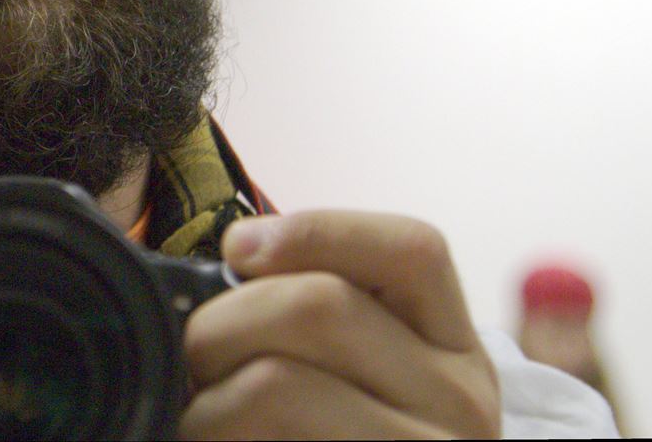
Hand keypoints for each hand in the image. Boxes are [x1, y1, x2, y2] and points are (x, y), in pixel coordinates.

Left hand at [180, 211, 500, 438]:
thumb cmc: (341, 437)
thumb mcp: (362, 382)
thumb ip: (313, 323)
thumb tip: (227, 260)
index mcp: (455, 354)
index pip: (412, 251)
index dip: (316, 231)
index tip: (236, 248)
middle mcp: (464, 409)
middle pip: (318, 308)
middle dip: (221, 323)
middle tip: (188, 362)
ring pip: (278, 385)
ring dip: (204, 401)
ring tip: (190, 423)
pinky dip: (215, 436)